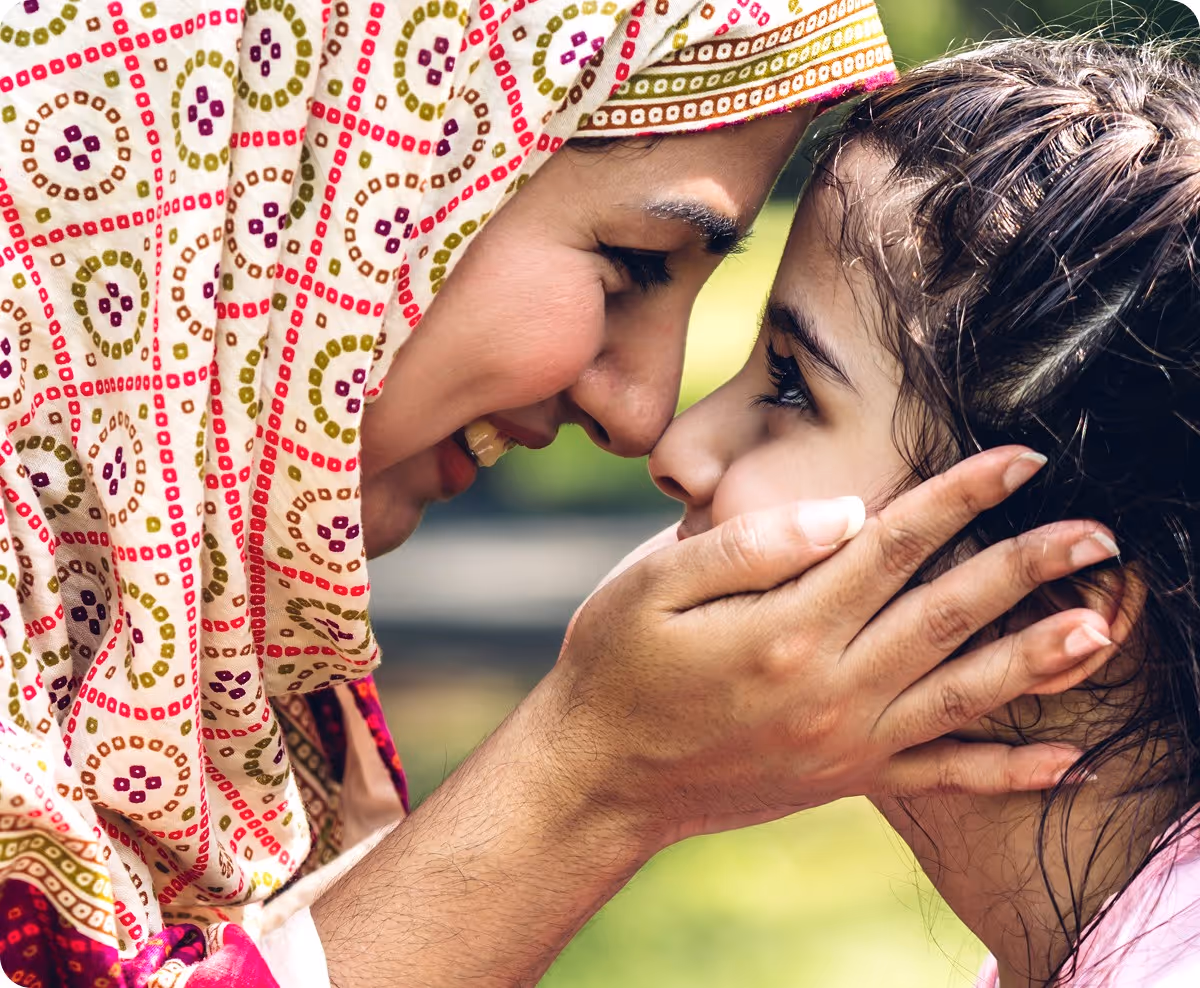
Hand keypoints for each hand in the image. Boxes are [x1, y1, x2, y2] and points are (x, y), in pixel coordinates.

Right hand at [543, 446, 1115, 849]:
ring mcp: (845, 741)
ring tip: (1104, 624)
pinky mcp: (844, 780)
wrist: (598, 779)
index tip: (1021, 459)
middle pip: (950, 613)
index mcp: (787, 626)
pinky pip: (940, 779)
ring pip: (964, 694)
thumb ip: (753, 544)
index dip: (963, 495)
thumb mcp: (653, 585)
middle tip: (1098, 533)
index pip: (896, 543)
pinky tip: (1062, 762)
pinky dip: (1005, 772)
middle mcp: (831, 687)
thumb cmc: (614, 666)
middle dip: (1029, 565)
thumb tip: (850, 514)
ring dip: (1040, 658)